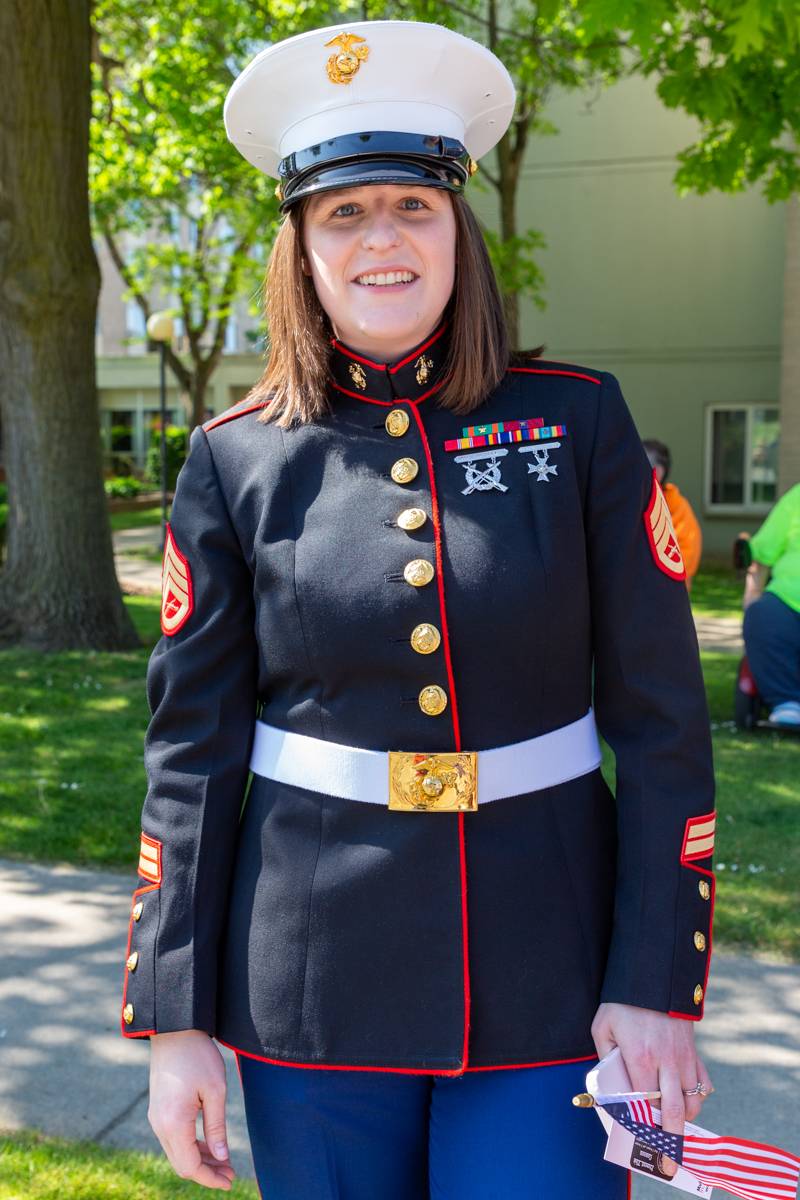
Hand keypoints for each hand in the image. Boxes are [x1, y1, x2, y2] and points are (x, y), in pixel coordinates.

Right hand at [148, 1029, 235, 1189]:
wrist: (174, 1030)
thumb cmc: (197, 1056)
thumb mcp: (215, 1090)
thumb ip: (216, 1127)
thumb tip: (221, 1157)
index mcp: (173, 1123)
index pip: (190, 1167)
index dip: (210, 1178)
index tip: (231, 1181)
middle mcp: (160, 1125)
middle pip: (182, 1164)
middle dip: (207, 1172)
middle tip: (231, 1173)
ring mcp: (156, 1118)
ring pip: (177, 1152)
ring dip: (199, 1160)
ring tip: (224, 1162)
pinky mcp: (158, 1110)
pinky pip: (174, 1138)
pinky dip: (191, 1146)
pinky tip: (209, 1145)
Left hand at [591, 1002, 712, 1177]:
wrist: (653, 977)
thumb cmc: (623, 1002)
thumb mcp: (603, 1026)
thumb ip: (605, 1056)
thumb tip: (608, 1082)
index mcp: (640, 1057)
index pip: (644, 1103)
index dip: (642, 1122)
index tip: (638, 1136)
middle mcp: (665, 1062)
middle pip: (674, 1111)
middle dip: (670, 1137)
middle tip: (667, 1156)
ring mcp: (683, 1058)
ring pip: (692, 1100)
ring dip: (684, 1117)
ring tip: (672, 1125)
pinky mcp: (694, 1052)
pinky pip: (703, 1083)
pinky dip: (697, 1096)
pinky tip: (686, 1099)